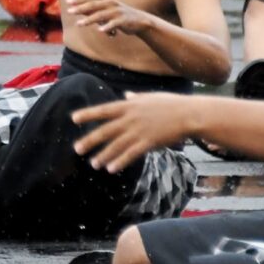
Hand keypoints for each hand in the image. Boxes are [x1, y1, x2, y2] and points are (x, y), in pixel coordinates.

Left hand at [63, 0, 156, 40]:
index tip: (67, 2)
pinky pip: (114, 23)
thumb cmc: (118, 15)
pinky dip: (107, 27)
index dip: (78, 0)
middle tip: (69, 12)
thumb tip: (76, 9)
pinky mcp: (123, 20)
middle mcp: (111, 3)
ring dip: (89, 19)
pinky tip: (100, 30)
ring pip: (101, 15)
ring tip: (79, 24)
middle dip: (80, 8)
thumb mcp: (105, 10)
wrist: (140, 21)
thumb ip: (92, 10)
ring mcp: (117, 11)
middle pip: (93, 5)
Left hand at [71, 92, 193, 173]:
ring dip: (103, 155)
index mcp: (129, 105)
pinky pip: (131, 154)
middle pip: (105, 130)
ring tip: (93, 163)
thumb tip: (126, 94)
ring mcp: (139, 130)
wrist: (190, 114)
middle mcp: (131, 118)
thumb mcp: (150, 97)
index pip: (104, 110)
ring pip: (116, 145)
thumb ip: (135, 98)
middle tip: (76, 149)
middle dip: (90, 140)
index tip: (73, 118)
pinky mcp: (149, 141)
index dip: (88, 114)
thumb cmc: (172, 105)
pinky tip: (110, 168)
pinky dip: (120, 161)